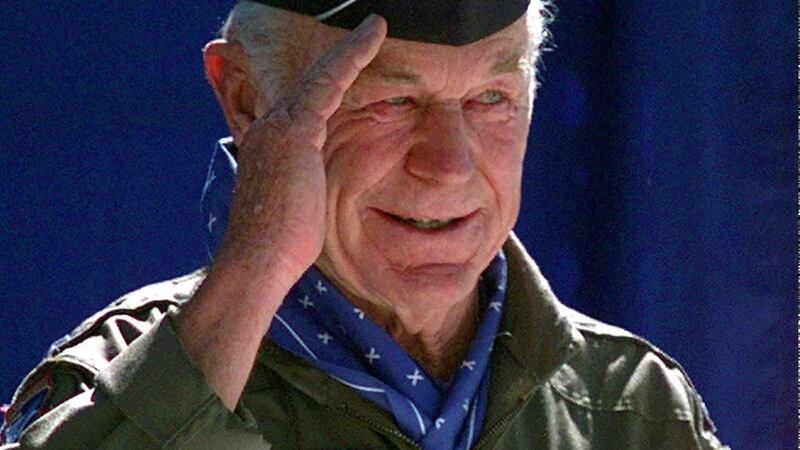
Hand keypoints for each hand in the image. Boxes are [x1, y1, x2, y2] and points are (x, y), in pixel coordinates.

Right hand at [217, 14, 386, 280]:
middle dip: (340, 59)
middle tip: (367, 33)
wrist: (259, 260)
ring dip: (350, 49)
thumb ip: (308, 189)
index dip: (329, 85)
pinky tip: (374, 35)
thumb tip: (317, 194)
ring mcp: (279, 126)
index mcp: (271, 146)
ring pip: (320, 75)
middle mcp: (270, 128)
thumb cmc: (282, 247)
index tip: (351, 71)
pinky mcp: (295, 129)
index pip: (305, 106)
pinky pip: (329, 80)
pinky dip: (352, 55)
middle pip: (310, 82)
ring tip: (376, 27)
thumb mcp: (299, 210)